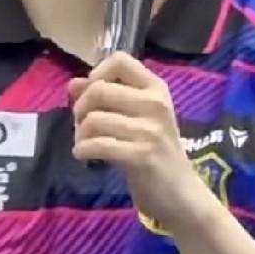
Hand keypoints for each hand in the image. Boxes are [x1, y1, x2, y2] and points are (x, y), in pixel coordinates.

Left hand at [70, 51, 213, 235]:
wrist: (181, 193)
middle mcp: (155, 104)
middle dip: (80, 108)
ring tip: (84, 143)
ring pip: (93, 119)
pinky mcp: (142, 156)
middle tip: (82, 126)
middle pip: (98, 90)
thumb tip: (73, 83)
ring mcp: (150, 130)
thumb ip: (107, 98)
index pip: (120, 60)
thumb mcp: (136, 118)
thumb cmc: (155, 151)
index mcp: (155, 88)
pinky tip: (85, 155)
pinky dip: (82, 150)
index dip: (96, 74)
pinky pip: (97, 144)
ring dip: (79, 134)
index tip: (92, 94)